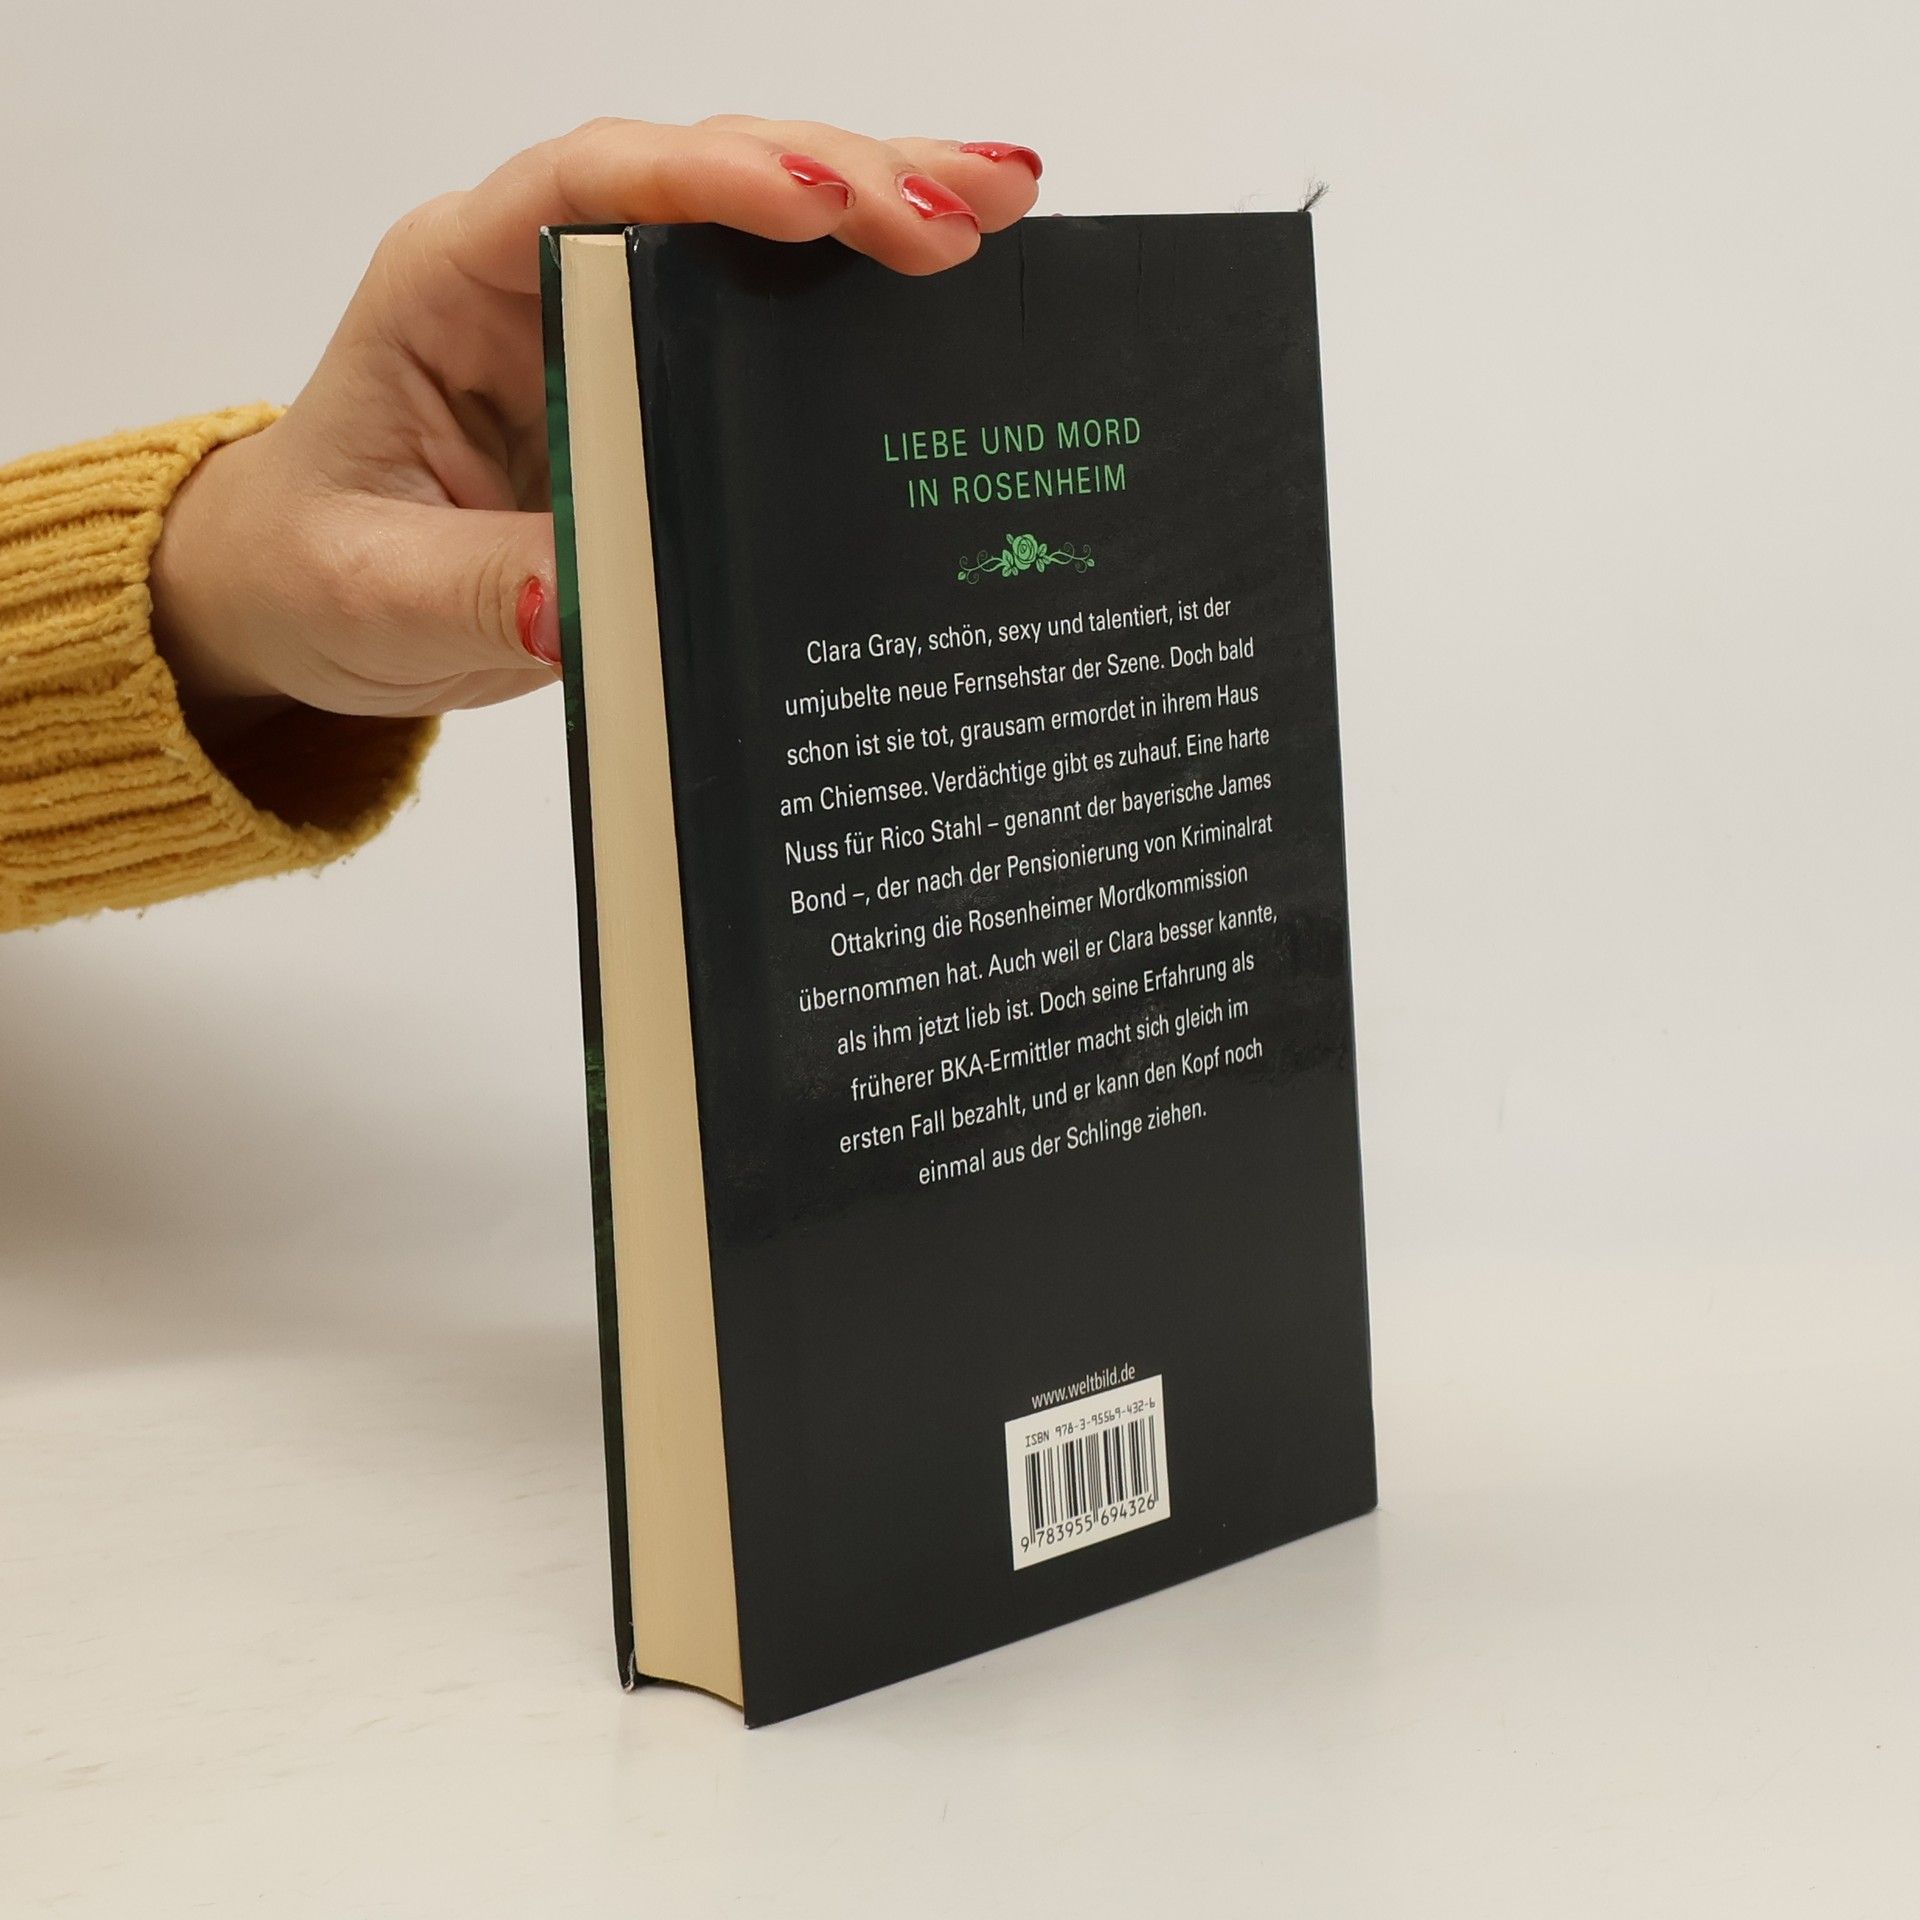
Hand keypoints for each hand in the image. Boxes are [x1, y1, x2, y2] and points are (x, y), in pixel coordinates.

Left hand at [150, 118, 1042, 725]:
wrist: (311, 595)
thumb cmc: (320, 570)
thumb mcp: (376, 593)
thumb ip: (471, 587)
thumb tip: (582, 601)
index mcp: (453, 283)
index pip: (585, 188)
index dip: (706, 181)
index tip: (817, 208)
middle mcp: (541, 273)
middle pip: (699, 179)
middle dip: (837, 180)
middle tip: (963, 217)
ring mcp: (608, 317)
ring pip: (752, 221)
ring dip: (878, 201)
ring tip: (1002, 206)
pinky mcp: (657, 375)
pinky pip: (767, 307)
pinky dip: (860, 287)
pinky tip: (957, 272)